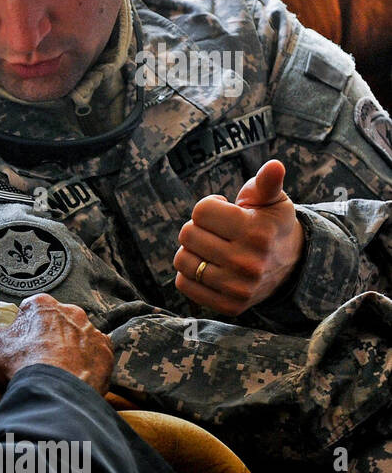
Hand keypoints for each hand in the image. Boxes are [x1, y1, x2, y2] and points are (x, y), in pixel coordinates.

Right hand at [0, 294, 112, 395]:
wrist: (53, 392)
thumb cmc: (20, 364)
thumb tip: (0, 338)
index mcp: (42, 304)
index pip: (30, 310)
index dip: (23, 329)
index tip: (20, 345)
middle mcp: (71, 312)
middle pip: (58, 322)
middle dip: (50, 337)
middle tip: (39, 359)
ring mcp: (92, 332)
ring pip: (79, 338)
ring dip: (70, 350)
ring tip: (58, 373)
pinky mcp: (107, 353)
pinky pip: (96, 356)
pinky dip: (86, 364)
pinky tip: (74, 378)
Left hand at [173, 160, 304, 315]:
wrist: (291, 266)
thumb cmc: (272, 225)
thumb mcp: (273, 201)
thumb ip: (267, 183)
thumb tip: (274, 166)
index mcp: (257, 232)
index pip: (201, 211)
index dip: (209, 207)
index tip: (225, 212)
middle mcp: (247, 262)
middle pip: (187, 234)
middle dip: (199, 228)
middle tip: (218, 232)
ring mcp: (237, 287)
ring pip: (181, 260)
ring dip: (191, 250)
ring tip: (212, 248)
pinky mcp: (228, 306)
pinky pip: (183, 284)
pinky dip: (189, 273)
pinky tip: (209, 266)